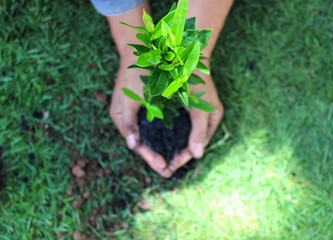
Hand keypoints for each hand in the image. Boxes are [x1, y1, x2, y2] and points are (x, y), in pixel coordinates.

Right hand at [110, 61, 171, 177]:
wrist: (139, 50)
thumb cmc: (137, 73)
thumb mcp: (133, 98)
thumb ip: (131, 122)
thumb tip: (132, 146)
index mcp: (121, 117)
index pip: (136, 144)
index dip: (149, 157)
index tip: (163, 167)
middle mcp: (124, 118)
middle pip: (140, 143)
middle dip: (153, 156)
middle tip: (168, 169)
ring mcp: (131, 113)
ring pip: (144, 137)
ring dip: (155, 147)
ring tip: (169, 160)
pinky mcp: (139, 107)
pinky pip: (147, 126)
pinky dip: (156, 135)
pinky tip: (168, 140)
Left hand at [166, 67, 223, 174]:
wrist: (186, 54)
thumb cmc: (194, 80)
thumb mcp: (198, 107)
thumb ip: (199, 131)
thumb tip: (198, 155)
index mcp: (211, 120)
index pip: (196, 147)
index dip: (182, 159)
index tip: (167, 169)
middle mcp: (205, 119)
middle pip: (190, 145)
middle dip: (176, 156)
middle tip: (161, 169)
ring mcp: (196, 114)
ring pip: (183, 137)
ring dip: (172, 147)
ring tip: (158, 159)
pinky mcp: (186, 108)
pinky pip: (178, 127)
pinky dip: (169, 136)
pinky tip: (158, 141)